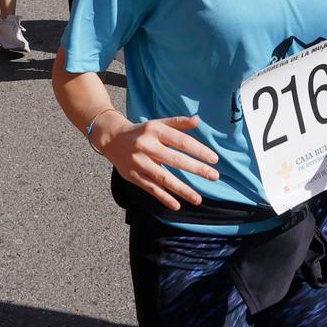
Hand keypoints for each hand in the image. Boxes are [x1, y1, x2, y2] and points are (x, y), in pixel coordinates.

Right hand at [92, 112, 219, 212]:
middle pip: (175, 159)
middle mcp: (147, 145)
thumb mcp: (158, 124)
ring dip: (182, 190)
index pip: (181, 141)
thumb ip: (178, 123)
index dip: (198, 150)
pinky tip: (177, 205)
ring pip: (164, 178)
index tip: (214, 159)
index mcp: (155, 130)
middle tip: (214, 177)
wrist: (112, 139)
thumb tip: (198, 120)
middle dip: (196, 169)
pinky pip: (151, 188)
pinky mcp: (133, 176)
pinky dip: (164, 197)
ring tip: (198, 199)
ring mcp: (139, 162)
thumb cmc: (142, 132)